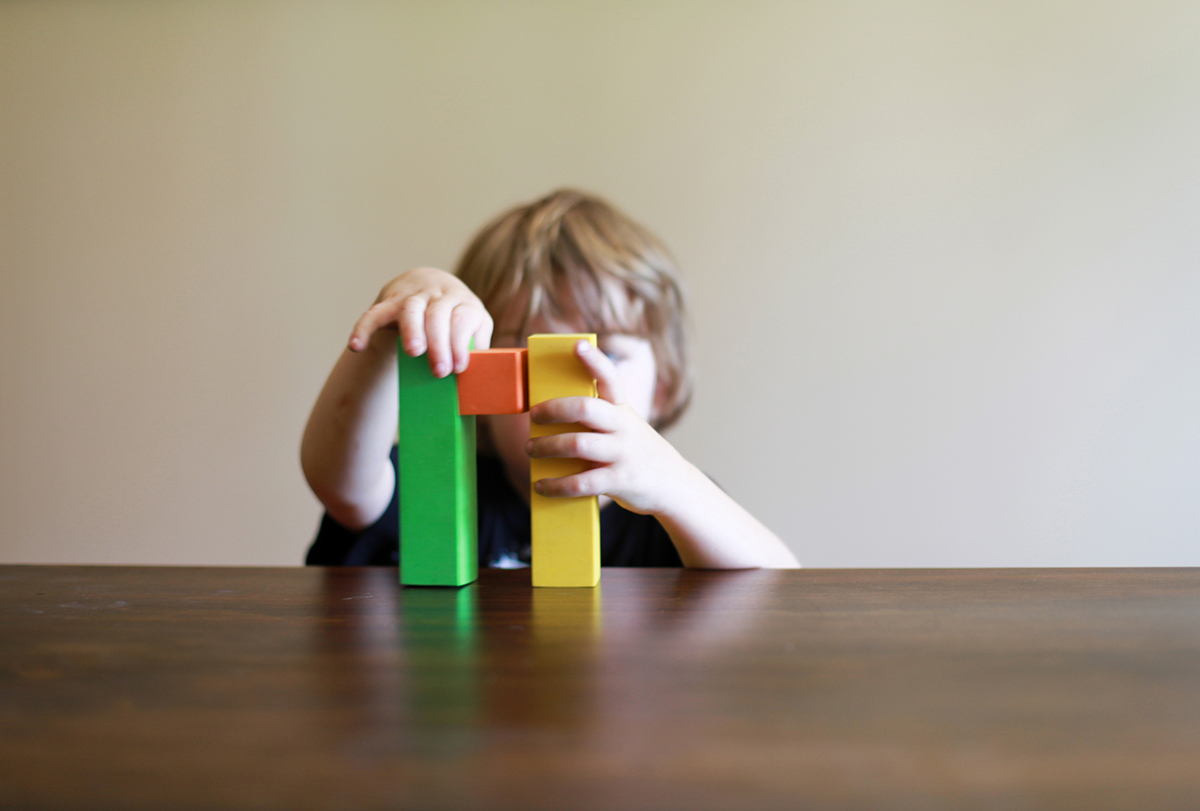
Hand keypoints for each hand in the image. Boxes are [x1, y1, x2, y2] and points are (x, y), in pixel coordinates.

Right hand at [347, 267, 491, 376]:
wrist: (430, 284)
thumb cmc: (456, 316)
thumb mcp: (474, 326)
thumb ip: (477, 348)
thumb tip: (479, 380)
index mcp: (465, 303)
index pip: (463, 319)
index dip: (461, 343)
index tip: (458, 367)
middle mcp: (440, 295)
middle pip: (438, 315)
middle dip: (439, 344)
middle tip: (439, 372)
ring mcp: (413, 296)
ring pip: (411, 309)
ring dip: (412, 330)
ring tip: (413, 352)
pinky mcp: (390, 301)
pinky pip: (374, 314)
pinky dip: (363, 328)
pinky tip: (357, 346)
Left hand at [526, 340, 696, 515]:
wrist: (675, 486)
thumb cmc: (637, 453)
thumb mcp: (626, 428)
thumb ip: (599, 421)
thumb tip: (550, 420)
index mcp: (623, 410)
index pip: (610, 378)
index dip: (594, 360)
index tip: (577, 345)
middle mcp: (624, 427)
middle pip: (585, 409)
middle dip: (553, 409)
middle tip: (534, 415)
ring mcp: (623, 454)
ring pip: (578, 444)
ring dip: (547, 446)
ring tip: (531, 449)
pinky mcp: (619, 480)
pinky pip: (581, 483)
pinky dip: (556, 485)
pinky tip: (542, 486)